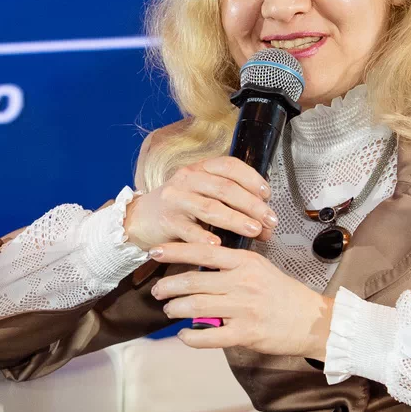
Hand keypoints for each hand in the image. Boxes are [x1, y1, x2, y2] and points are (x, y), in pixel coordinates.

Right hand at [123, 157, 276, 249]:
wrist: (141, 219)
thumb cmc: (180, 209)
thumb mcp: (203, 195)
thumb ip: (232, 204)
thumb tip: (266, 223)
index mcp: (200, 168)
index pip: (230, 166)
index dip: (252, 178)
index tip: (268, 194)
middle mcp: (188, 179)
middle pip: (225, 188)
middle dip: (252, 205)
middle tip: (269, 220)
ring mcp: (176, 199)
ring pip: (211, 208)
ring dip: (236, 220)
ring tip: (254, 230)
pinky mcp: (167, 221)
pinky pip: (188, 230)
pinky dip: (204, 238)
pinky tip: (218, 245)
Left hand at [150, 242, 331, 359]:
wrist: (313, 321)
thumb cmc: (284, 295)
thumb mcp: (261, 269)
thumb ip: (232, 267)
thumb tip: (199, 266)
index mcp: (246, 263)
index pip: (203, 252)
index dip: (175, 251)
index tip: (155, 252)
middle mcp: (243, 283)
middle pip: (192, 282)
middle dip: (168, 287)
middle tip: (157, 291)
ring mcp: (244, 309)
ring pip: (195, 307)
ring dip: (175, 309)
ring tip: (169, 310)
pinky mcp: (246, 334)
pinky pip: (208, 336)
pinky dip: (190, 337)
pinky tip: (184, 335)